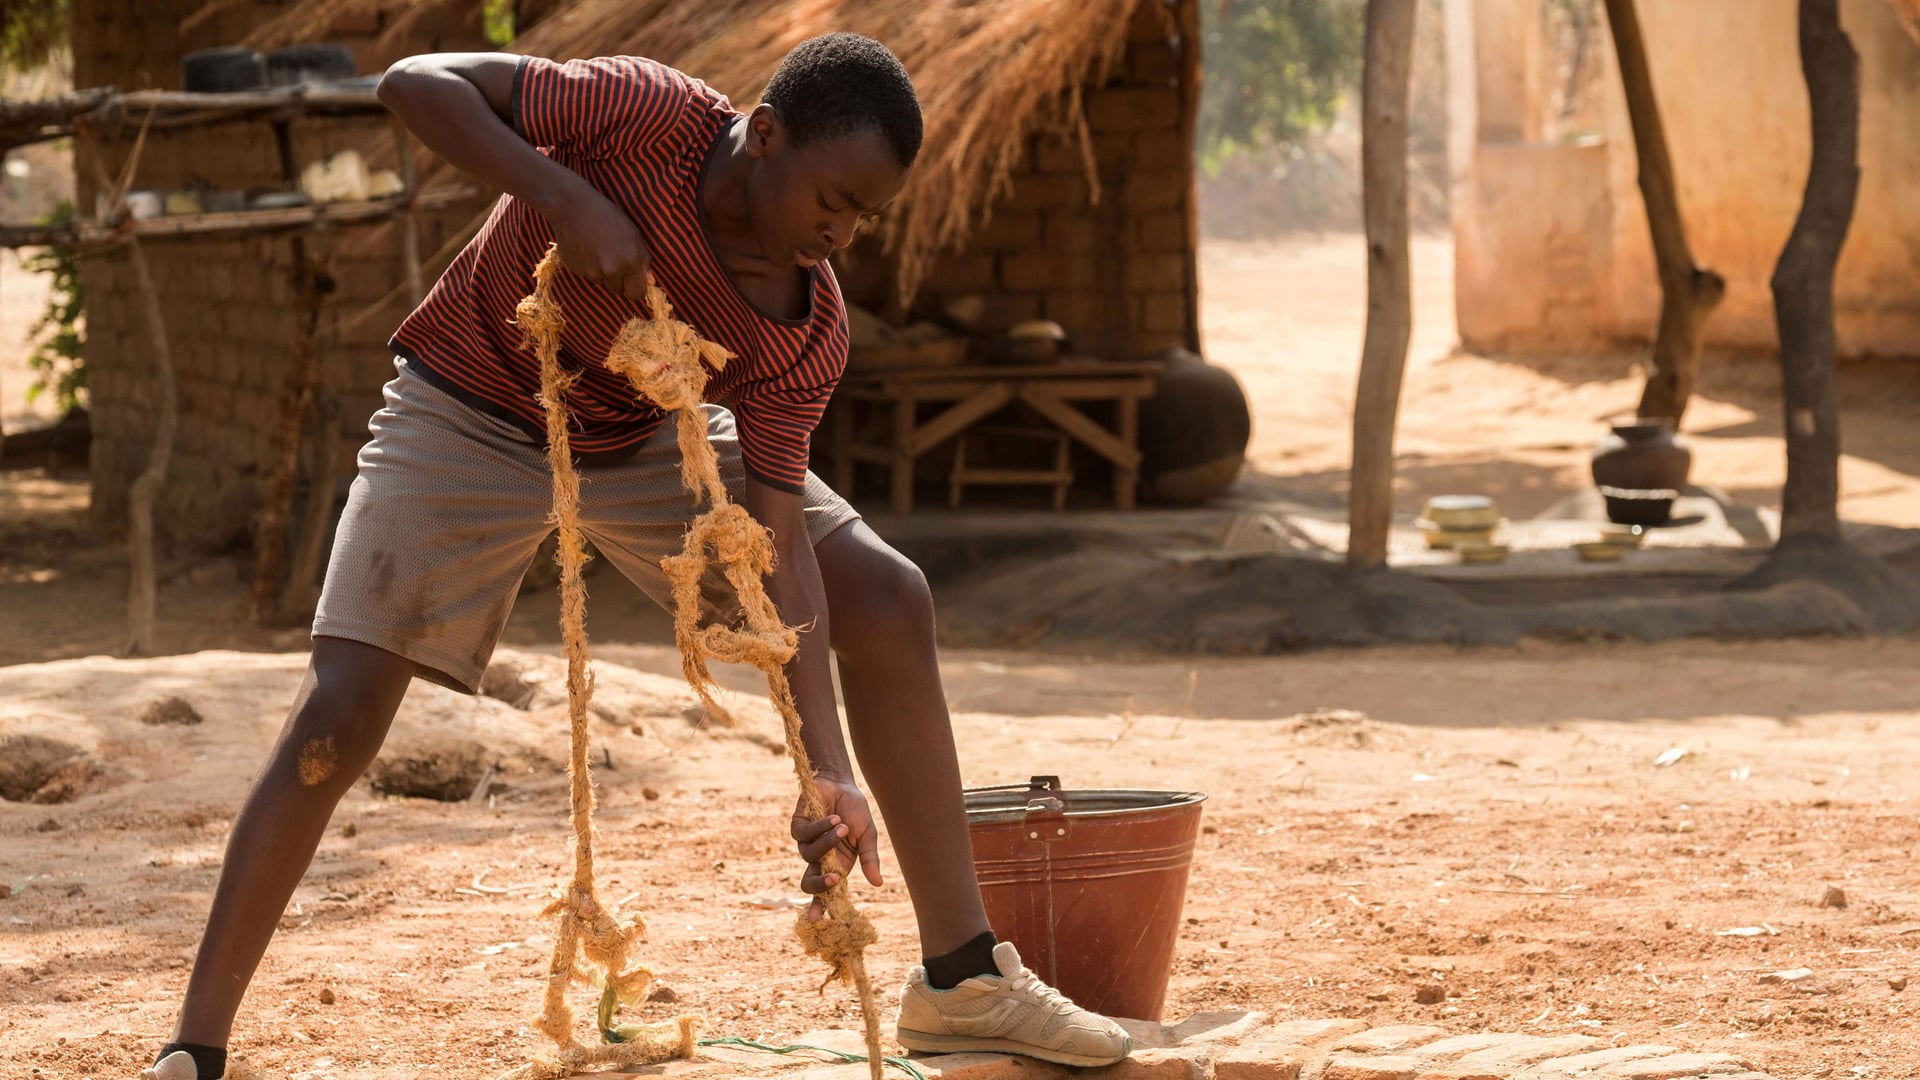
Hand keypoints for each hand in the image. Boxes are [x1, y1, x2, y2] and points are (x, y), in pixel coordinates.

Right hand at [543, 182, 652, 301]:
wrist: (572, 206)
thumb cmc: (606, 215)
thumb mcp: (633, 233)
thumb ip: (643, 260)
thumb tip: (650, 283)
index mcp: (630, 261)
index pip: (637, 293)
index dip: (635, 288)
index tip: (633, 282)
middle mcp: (612, 270)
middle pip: (618, 291)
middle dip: (619, 282)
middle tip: (615, 262)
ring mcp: (592, 272)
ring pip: (602, 282)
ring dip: (603, 273)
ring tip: (599, 249)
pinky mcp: (576, 270)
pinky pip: (588, 275)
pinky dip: (589, 266)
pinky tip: (587, 248)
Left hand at [790, 775, 882, 919]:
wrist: (842, 784)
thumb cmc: (855, 811)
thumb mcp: (867, 836)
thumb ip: (869, 859)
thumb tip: (877, 884)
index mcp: (836, 865)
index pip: (824, 891)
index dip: (818, 906)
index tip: (816, 919)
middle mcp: (818, 858)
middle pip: (808, 883)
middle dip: (819, 885)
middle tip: (833, 879)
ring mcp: (806, 843)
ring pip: (809, 855)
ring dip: (828, 841)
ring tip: (843, 826)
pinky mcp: (797, 826)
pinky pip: (803, 834)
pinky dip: (820, 827)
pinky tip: (833, 818)